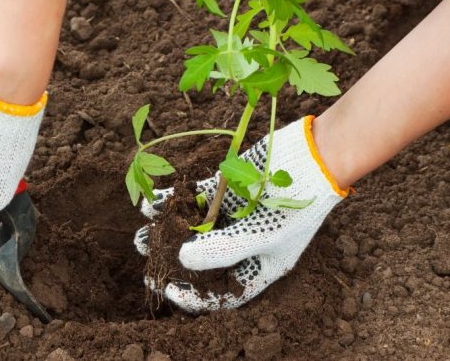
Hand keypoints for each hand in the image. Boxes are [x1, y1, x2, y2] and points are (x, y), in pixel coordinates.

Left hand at [134, 117, 347, 312]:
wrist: (313, 157)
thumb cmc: (294, 205)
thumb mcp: (260, 236)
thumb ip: (221, 251)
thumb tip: (181, 259)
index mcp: (259, 264)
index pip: (224, 292)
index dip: (195, 296)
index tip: (168, 289)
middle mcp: (243, 242)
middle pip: (203, 258)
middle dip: (173, 259)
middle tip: (146, 258)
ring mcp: (234, 215)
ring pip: (194, 228)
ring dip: (168, 230)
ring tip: (140, 234)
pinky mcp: (227, 190)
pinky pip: (195, 198)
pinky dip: (174, 200)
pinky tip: (150, 204)